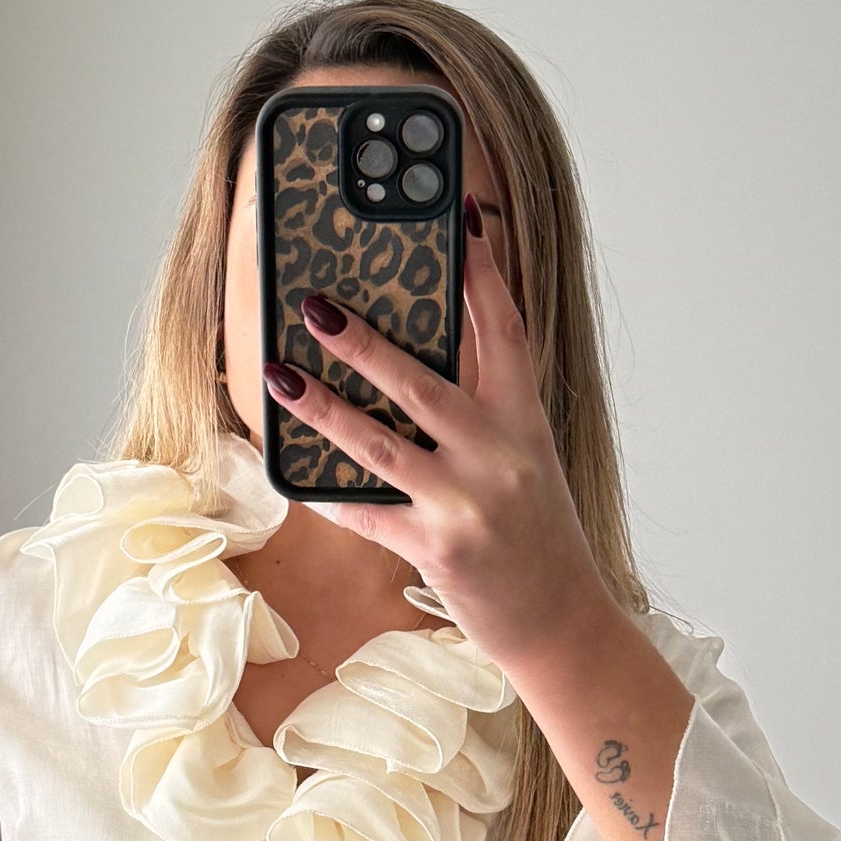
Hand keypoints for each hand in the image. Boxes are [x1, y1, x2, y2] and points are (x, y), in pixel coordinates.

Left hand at [261, 199, 606, 673]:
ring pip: (380, 445)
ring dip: (322, 407)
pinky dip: (328, 494)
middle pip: (422, 383)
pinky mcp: (437, 550)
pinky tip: (293, 473)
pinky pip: (366, 514)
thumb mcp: (528, 458)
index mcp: (526, 421)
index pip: (505, 330)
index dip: (483, 271)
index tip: (461, 218)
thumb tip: (420, 356)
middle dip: (363, 341)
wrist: (561, 621)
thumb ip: (485, 408)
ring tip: (279, 375)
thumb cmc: (536, 533)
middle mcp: (500, 456)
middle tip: (316, 305)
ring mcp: (467, 504)